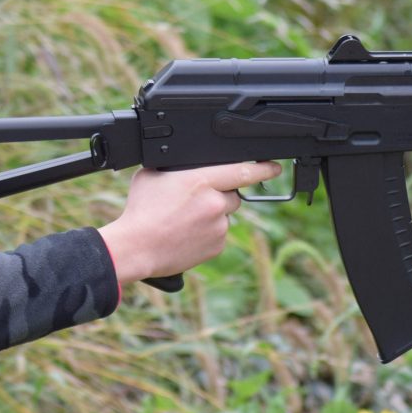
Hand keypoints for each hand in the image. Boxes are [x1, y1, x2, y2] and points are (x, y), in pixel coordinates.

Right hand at [98, 160, 281, 286]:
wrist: (136, 247)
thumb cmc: (141, 210)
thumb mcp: (153, 175)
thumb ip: (177, 168)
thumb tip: (187, 165)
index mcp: (200, 181)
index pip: (242, 170)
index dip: (263, 168)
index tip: (275, 167)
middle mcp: (215, 203)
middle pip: (232, 195)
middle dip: (219, 195)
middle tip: (193, 202)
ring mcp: (218, 227)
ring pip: (224, 216)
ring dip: (211, 215)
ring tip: (183, 221)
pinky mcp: (217, 246)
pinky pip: (218, 234)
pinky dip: (207, 233)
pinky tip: (186, 234)